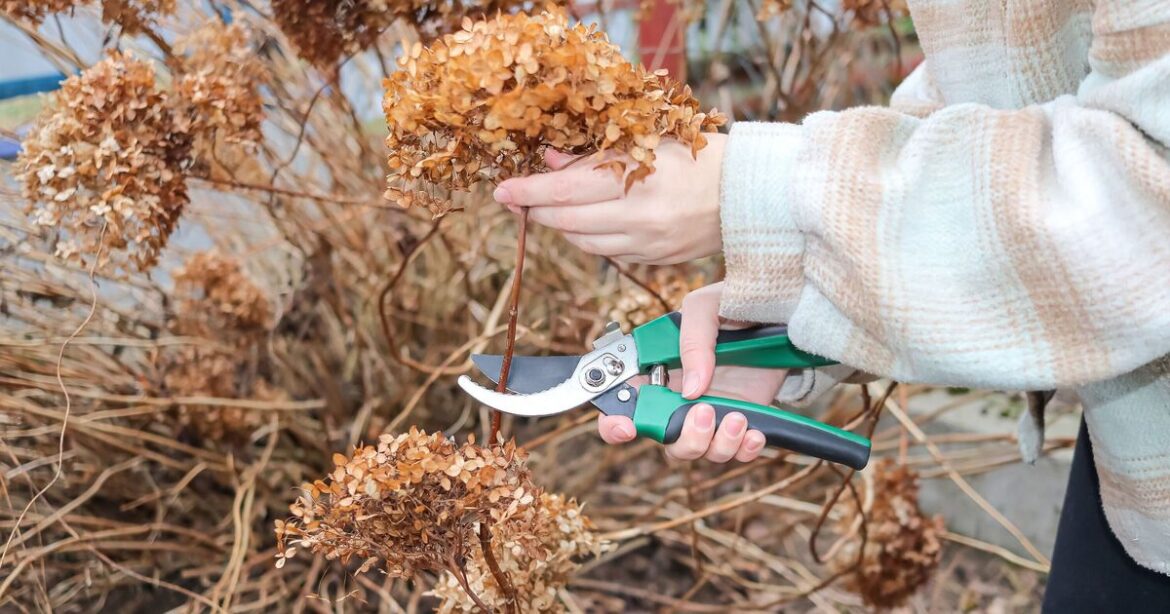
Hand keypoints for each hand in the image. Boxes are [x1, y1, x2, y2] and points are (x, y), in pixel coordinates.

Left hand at [492, 134, 727, 264]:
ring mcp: (648, 245)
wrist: (751, 194)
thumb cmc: (701, 156)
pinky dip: (590, 237)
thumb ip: (596, 156)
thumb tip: (550, 162)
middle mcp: (640, 219)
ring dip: (560, 225)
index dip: (528, 192)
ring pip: (583, 242)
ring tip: (551, 207)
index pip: (565, 192)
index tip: (502, 190)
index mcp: (638, 181)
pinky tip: (588, 222)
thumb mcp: (648, 142)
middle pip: (566, 222)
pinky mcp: (656, 260)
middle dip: (536, 210)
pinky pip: (609, 253)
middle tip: (517, 198)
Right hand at [596, 283, 787, 461]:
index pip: (620, 403)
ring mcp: (709, 411)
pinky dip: (744, 450)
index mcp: (655, 369)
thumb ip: (693, 342)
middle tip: (703, 412)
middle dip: (682, 438)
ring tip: (738, 418)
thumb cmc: (733, 302)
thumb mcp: (706, 308)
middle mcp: (677, 396)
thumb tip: (691, 390)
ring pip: (698, 451)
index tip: (628, 428)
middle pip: (663, 439)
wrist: (780, 311)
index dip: (614, 423)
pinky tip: (754, 432)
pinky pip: (736, 452)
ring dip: (717, 444)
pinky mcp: (740, 419)